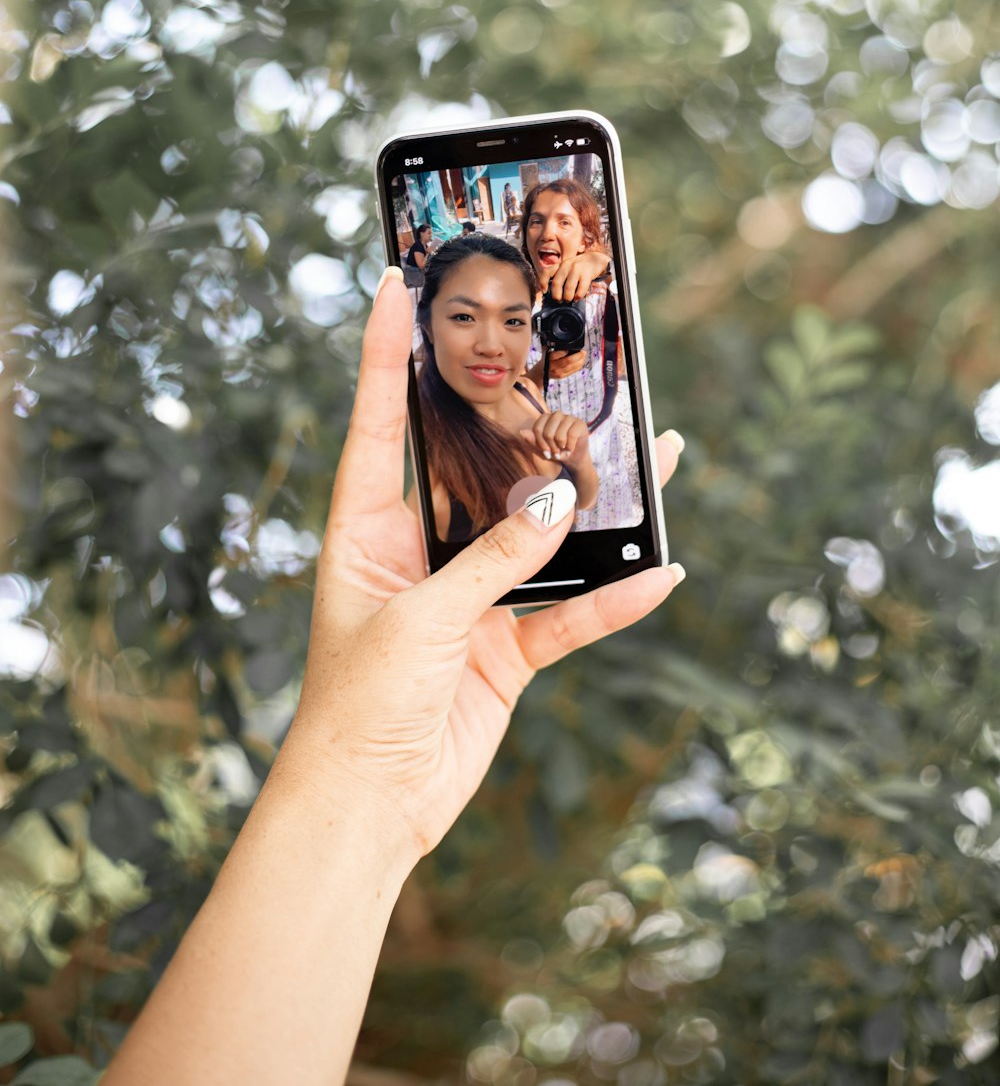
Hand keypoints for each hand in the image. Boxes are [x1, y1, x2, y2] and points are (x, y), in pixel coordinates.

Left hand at [281, 268, 684, 867]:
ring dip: (596, 506)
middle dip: (530, 421)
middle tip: (573, 364)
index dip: (386, 352)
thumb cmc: (359, 704)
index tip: (394, 283)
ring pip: (542, 536)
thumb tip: (560, 501)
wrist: (369, 807)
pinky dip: (612, 600)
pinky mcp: (505, 650)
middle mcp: (422, 551)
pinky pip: (567, 614)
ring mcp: (469, 599)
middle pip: (482, 469)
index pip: (381, 420)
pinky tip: (661, 575)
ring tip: (656, 458)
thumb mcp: (421, 619)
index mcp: (370, 527)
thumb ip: (493, 559)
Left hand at [519, 409, 590, 468]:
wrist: (574, 457)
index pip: (537, 429)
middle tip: (556, 453)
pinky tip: (571, 448)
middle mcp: (557, 414)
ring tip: (563, 450)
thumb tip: (522, 432)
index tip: (546, 452)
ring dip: (561, 448)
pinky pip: (571, 436)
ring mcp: (569, 417)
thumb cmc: (557, 451)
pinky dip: (570, 447)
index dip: (540, 444)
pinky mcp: (580, 423)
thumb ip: (532, 441)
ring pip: (559, 435)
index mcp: (546, 418)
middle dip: (551, 447)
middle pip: (547, 433)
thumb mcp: (542, 450)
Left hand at [540, 245, 609, 300]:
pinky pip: (580, 290)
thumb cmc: (578, 268)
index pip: (546, 272)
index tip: (544, 292)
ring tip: (568, 300)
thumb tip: (553, 295)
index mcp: (560, 264)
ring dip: (567, 297)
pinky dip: (578, 297)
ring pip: (568, 288)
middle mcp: (566, 265)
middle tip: (559, 301)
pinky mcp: (587, 274)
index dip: (543, 283)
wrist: (596, 260)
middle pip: (556, 283)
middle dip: (556, 296)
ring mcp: (577, 269)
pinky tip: (577, 298)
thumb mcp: (567, 268)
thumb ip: (560, 277)